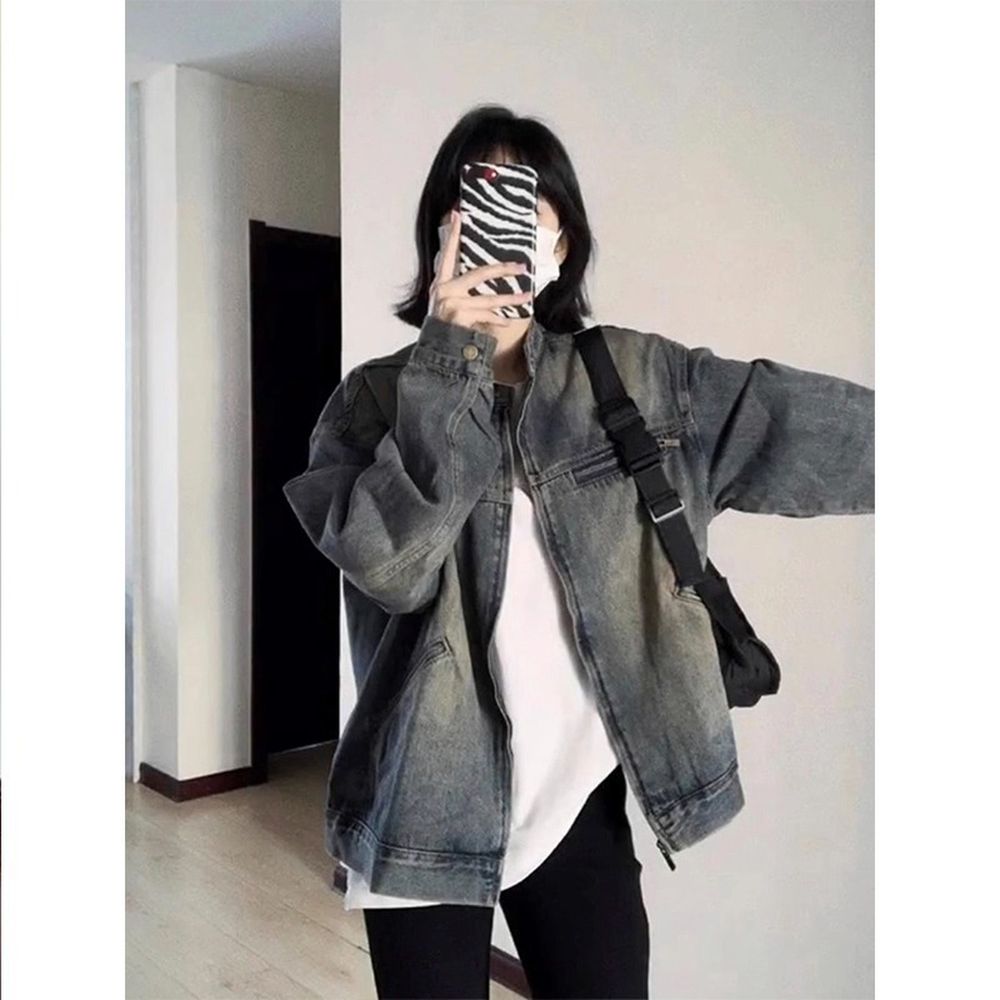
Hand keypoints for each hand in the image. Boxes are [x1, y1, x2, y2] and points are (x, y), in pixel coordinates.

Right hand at [428, 210, 531, 335]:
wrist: (435, 350)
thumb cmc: (443, 326)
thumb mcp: (445, 303)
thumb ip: (458, 289)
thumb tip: (481, 275)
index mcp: (440, 283)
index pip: (447, 254)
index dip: (452, 234)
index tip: (458, 215)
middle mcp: (444, 290)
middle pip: (480, 273)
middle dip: (503, 270)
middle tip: (522, 266)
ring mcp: (452, 303)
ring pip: (489, 299)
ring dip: (511, 299)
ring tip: (527, 296)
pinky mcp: (460, 317)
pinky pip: (486, 316)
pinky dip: (498, 320)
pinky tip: (507, 321)